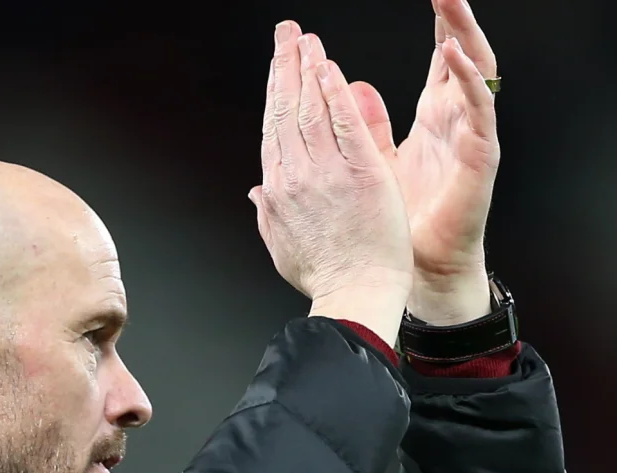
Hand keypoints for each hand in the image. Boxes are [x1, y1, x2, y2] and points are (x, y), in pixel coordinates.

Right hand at [249, 22, 412, 346]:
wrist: (355, 295)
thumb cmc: (326, 277)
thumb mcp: (283, 245)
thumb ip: (267, 212)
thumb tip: (255, 190)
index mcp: (279, 190)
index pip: (274, 129)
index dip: (275, 92)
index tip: (278, 67)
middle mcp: (296, 176)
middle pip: (286, 110)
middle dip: (285, 66)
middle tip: (286, 33)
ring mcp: (327, 173)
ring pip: (311, 109)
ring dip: (308, 68)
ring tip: (307, 39)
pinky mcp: (361, 173)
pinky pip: (344, 124)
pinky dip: (335, 92)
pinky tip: (330, 66)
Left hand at [354, 0, 499, 324]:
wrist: (418, 271)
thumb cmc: (396, 225)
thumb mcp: (370, 165)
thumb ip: (362, 126)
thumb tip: (344, 91)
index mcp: (432, 117)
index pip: (436, 59)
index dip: (435, 26)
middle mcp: (452, 120)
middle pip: (457, 55)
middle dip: (450, 18)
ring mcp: (468, 136)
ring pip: (475, 72)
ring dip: (463, 34)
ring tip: (451, 1)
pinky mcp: (479, 157)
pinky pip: (478, 110)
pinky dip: (469, 80)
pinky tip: (454, 54)